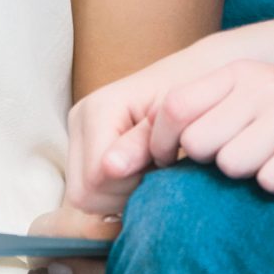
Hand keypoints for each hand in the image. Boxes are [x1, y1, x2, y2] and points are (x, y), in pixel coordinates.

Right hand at [66, 45, 221, 215]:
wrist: (195, 76)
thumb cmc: (191, 94)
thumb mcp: (173, 117)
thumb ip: (141, 143)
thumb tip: (110, 168)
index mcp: (96, 109)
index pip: (96, 178)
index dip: (130, 185)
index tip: (163, 166)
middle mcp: (78, 121)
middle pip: (84, 193)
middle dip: (124, 193)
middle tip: (158, 171)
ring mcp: (78, 136)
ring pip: (86, 197)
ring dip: (122, 195)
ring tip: (151, 169)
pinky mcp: (84, 149)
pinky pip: (91, 193)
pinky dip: (117, 193)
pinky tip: (141, 173)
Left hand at [150, 61, 273, 193]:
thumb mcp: (251, 95)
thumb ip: (205, 111)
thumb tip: (143, 150)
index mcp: (237, 74)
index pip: (173, 107)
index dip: (159, 143)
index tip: (168, 164)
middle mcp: (262, 86)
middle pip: (198, 144)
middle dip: (208, 164)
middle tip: (236, 160)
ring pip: (233, 165)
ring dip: (245, 175)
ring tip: (269, 161)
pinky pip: (273, 179)